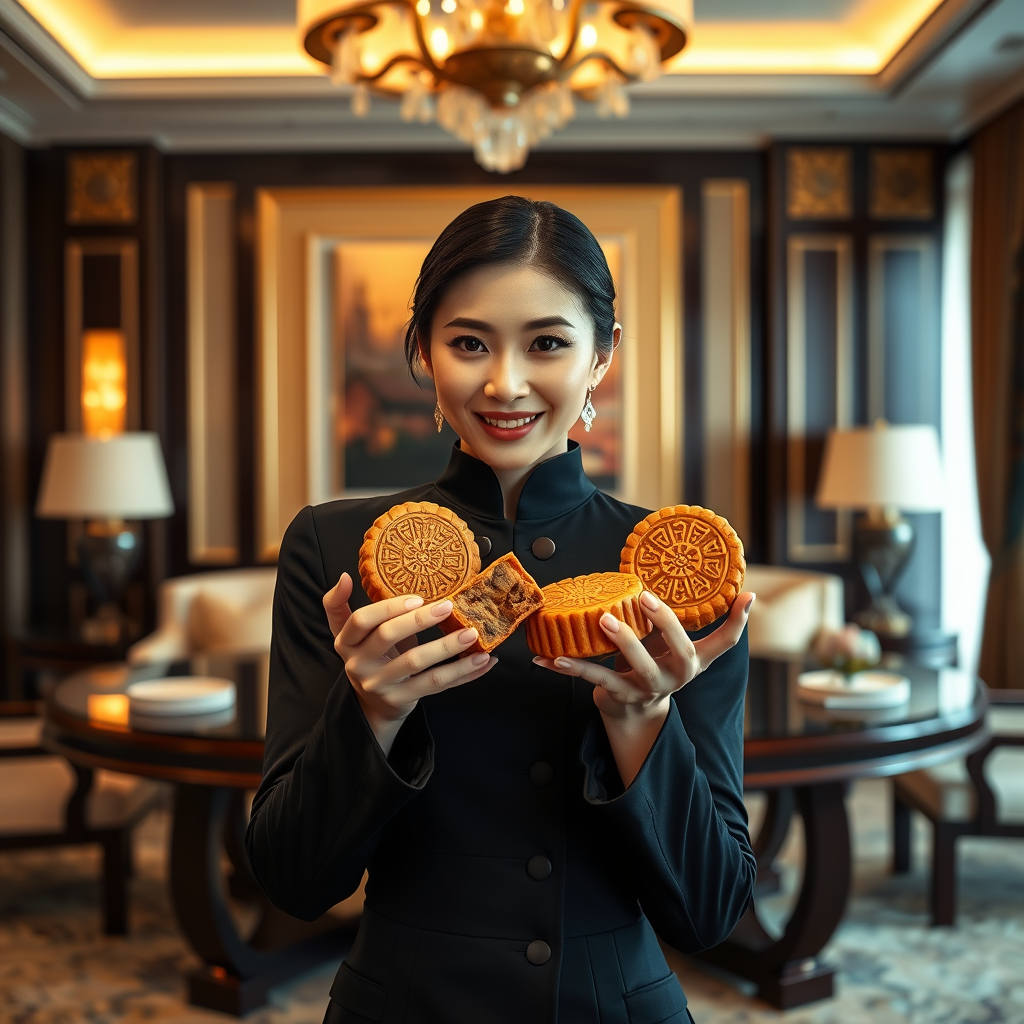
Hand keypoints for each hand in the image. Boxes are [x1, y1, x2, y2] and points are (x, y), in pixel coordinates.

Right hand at [326, 578, 496, 754]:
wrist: (372, 705)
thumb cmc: (370, 656)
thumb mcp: (350, 634)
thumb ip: (341, 606)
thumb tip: (345, 577)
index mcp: (346, 642)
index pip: (361, 620)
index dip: (388, 607)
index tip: (416, 597)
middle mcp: (359, 664)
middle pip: (388, 637)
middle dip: (419, 620)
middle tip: (449, 606)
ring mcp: (381, 684)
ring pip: (416, 664)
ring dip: (447, 647)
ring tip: (472, 634)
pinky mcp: (402, 700)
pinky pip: (436, 685)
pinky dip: (462, 672)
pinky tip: (484, 660)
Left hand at [533, 590, 754, 784]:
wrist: (637, 712)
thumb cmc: (659, 664)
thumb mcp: (682, 646)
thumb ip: (700, 621)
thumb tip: (742, 591)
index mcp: (694, 661)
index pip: (724, 642)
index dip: (737, 621)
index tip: (745, 595)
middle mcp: (675, 676)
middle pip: (679, 651)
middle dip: (662, 623)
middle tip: (642, 596)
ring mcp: (647, 688)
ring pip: (635, 668)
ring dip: (619, 643)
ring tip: (602, 620)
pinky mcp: (618, 695)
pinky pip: (594, 679)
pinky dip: (569, 667)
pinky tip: (549, 658)